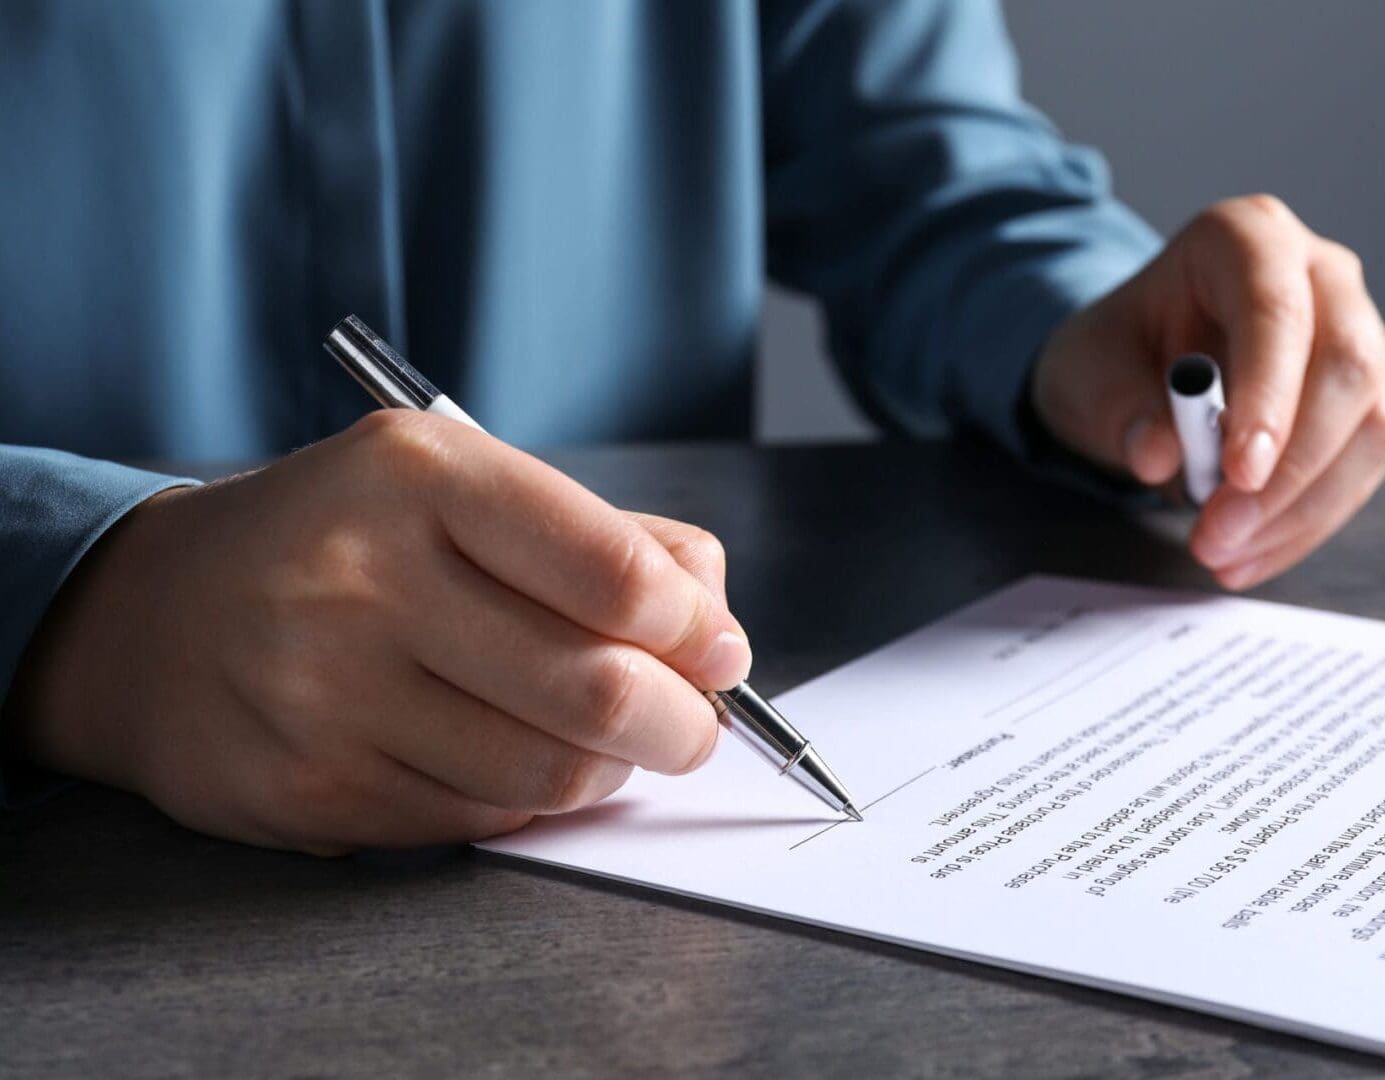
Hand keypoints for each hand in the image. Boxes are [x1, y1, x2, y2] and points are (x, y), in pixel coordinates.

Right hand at [5, 412, 750, 853]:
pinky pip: (480, 823)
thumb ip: (607, 541)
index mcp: (419, 477)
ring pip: (548, 775)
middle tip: (696, 724)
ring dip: (609, 769)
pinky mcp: (308, 790)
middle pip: (596, 690)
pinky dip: (527, 803)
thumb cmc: (348, 543)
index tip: (718, 652)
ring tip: (606, 740)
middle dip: (683, 723)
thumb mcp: (462, 488)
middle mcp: (363, 580)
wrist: (157, 617)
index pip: (612, 571)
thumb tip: (717, 630)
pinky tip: (512, 760)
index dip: (696, 629)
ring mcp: (327, 694)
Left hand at [1031, 194, 1384, 589]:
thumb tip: (1159, 455)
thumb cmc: (1116, 349)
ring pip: (1371, 425)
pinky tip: (1251, 553)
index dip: (1269, 393)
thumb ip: (1120, 407)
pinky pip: (1361, 466)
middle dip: (1288, 469)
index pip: (1277, 308)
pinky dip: (1306, 522)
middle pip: (1347, 367)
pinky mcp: (1369, 398)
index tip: (1239, 471)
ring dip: (1300, 509)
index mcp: (1246, 237)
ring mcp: (1359, 332)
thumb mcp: (1088, 370)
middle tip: (1218, 533)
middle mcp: (1320, 273)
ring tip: (1224, 555)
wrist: (1135, 361)